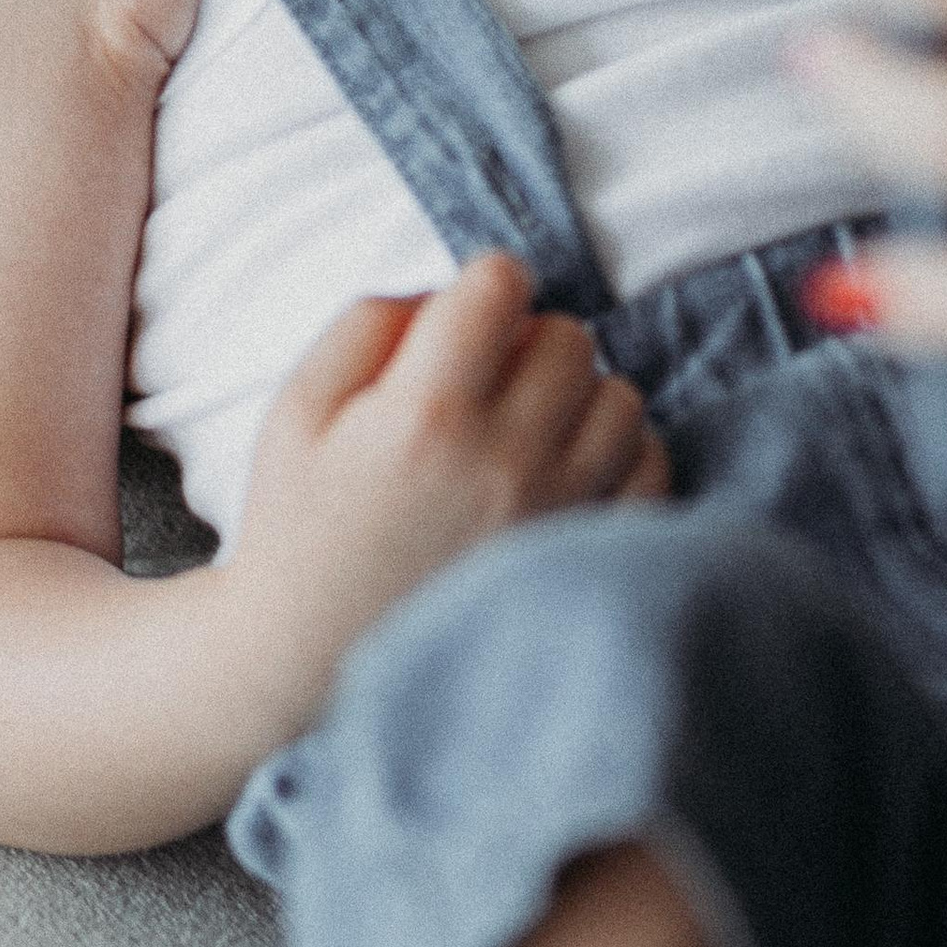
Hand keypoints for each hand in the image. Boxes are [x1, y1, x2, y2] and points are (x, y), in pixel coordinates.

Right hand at [230, 253, 666, 710]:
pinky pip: (649, 467)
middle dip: (530, 339)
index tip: (466, 318)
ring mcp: (557, 514)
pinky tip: (567, 472)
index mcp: (424, 414)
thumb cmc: (300, 529)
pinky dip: (619, 456)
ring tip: (528, 430)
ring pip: (621, 397)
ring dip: (579, 397)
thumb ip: (368, 324)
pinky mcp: (586, 559)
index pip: (501, 283)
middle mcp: (504, 460)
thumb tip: (449, 290)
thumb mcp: (296, 411)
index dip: (482, 286)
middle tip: (489, 381)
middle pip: (569, 336)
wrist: (313, 663)